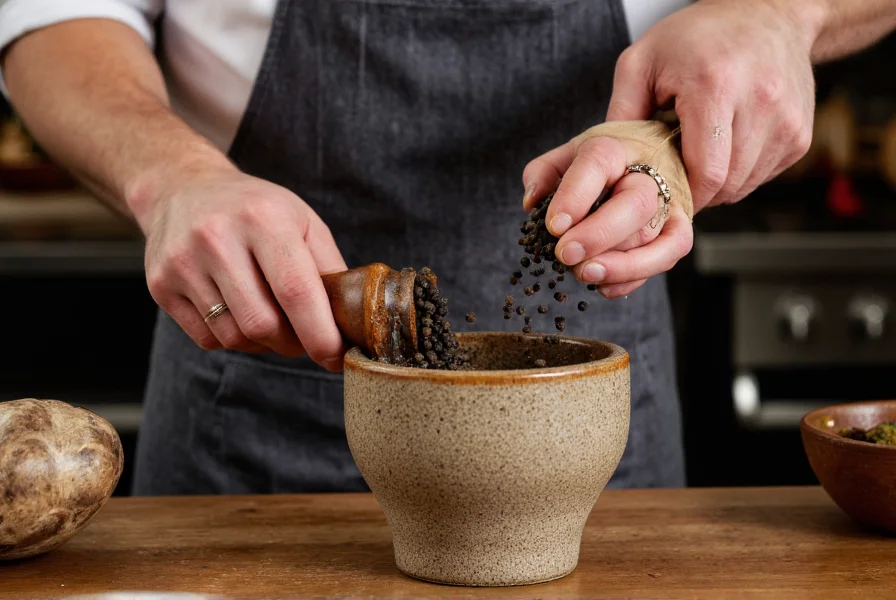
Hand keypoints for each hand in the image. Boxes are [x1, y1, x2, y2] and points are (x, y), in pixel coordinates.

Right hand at [134, 164, 346, 370]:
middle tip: (305, 339)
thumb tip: (351, 321)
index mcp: (263, 218)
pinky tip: (240, 314)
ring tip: (273, 321)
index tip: (335, 356)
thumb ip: (330, 268)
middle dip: (292, 343)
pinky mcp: (160, 285)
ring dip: (263, 343)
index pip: (295, 291)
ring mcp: (183, 262)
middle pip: (262, 324)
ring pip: (235, 337)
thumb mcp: (302, 221)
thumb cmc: (255, 209)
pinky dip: (233, 339)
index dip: (319, 333)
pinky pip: (208, 339)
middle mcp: (217, 237)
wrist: (182, 189)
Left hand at [523, 129, 692, 297]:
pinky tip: (604, 286)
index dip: (575, 195)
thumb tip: (532, 203)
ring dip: (619, 264)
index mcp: (614, 149)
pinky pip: (669, 256)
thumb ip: (542, 173)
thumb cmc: (603, 162)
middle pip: (636, 204)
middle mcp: (648, 174)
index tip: (554, 225)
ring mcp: (670, 202)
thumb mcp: (566, 156)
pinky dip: (636, 277)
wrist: (653, 156)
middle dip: (599, 234)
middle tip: (565, 255)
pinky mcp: (679, 228)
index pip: (598, 164)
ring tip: (583, 273)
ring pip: (656, 236)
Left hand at [607, 0, 818, 209]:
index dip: (681, 194)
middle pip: (725, 184)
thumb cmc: (696, 37)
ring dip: (716, 184)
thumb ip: (621, 115)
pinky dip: (739, 173)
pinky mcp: (801, 134)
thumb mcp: (641, 62)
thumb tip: (607, 166)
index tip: (661, 191)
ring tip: (699, 153)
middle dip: (695, 190)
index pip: (706, 172)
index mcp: (716, 86)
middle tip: (674, 172)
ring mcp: (788, 120)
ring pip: (744, 186)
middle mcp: (761, 103)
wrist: (766, 13)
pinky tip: (725, 146)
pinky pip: (762, 176)